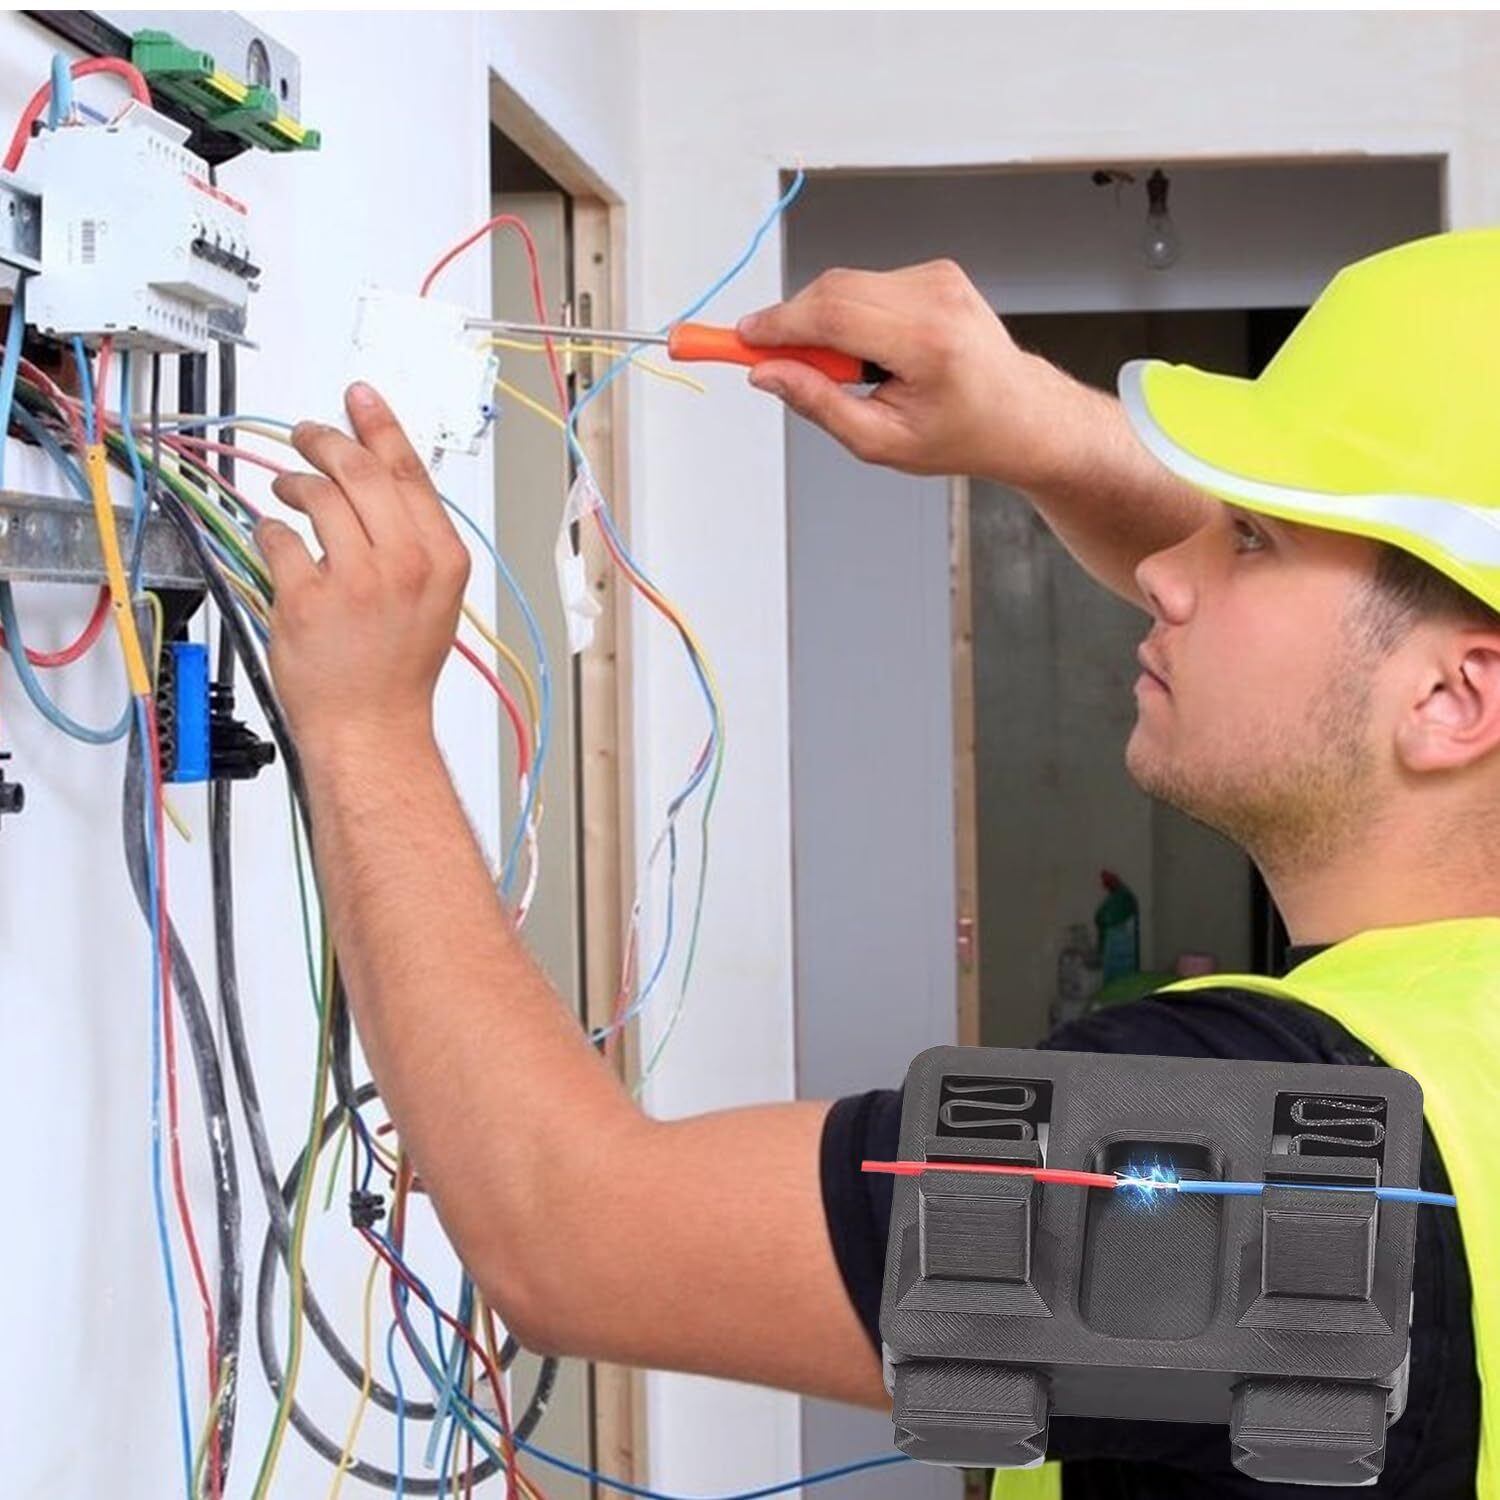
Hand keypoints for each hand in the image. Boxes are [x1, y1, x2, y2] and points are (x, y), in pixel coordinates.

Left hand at [256, 383, 470, 757]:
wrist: (372, 727)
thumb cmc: (398, 669)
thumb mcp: (434, 596)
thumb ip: (414, 538)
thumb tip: (377, 479)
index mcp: (442, 558)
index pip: (408, 471)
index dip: (380, 424)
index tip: (360, 396)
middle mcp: (404, 563)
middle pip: (358, 471)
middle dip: (326, 442)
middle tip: (307, 436)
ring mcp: (356, 580)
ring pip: (316, 496)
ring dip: (294, 484)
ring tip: (288, 491)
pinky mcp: (308, 598)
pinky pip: (278, 538)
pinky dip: (271, 532)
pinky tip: (275, 541)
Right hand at [738, 259, 1069, 486]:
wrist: (1020, 415)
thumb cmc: (962, 434)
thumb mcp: (881, 442)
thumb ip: (817, 404)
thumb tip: (767, 374)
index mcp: (928, 343)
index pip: (832, 315)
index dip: (776, 324)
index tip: (740, 337)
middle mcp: (936, 299)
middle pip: (831, 291)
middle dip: (791, 324)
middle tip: (773, 362)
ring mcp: (938, 278)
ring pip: (845, 285)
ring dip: (825, 324)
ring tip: (850, 372)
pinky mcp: (935, 271)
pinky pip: (867, 284)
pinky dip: (851, 315)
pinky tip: (873, 352)